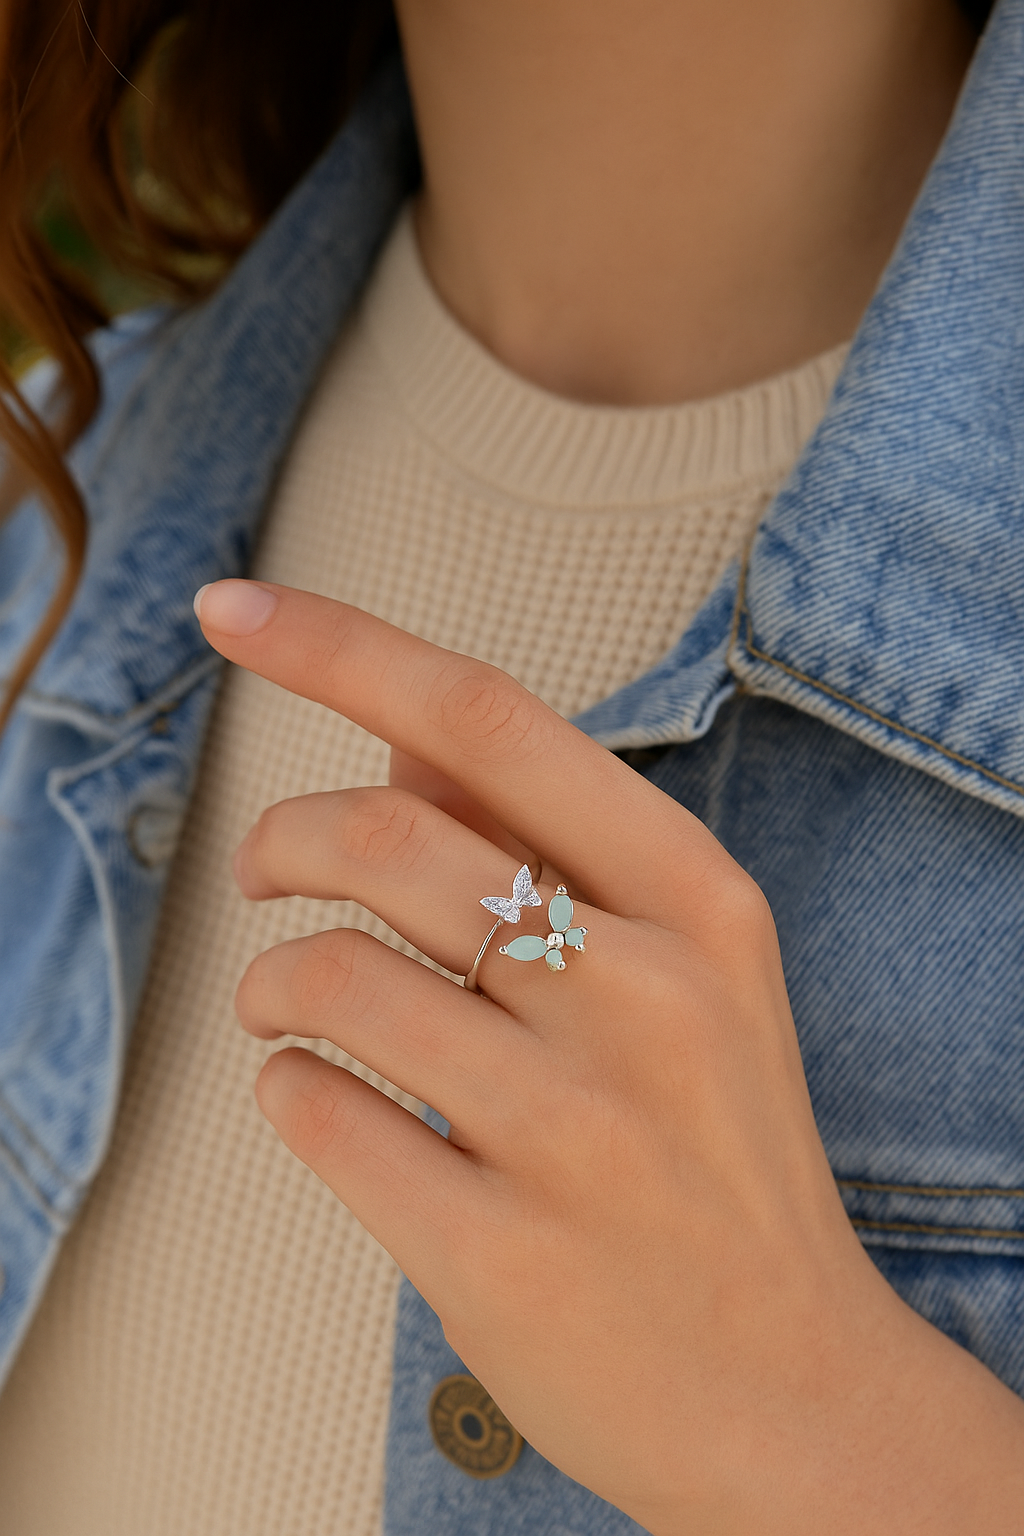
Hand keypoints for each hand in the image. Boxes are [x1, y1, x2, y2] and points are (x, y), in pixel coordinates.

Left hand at [196, 579, 1023, 1534]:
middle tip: (261, 870)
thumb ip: (546, 848)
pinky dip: (282, 1089)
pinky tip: (316, 1098)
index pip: (490, 719)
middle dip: (281, 839)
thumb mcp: (687, 975)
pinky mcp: (497, 1250)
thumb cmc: (717, 1159)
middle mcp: (648, 994)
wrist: (793, 1392)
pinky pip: (313, 1114)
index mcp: (698, 900)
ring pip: (330, 974)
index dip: (341, 646)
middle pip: (383, 832)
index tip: (232, 607)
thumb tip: (396, 728)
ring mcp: (576, 1129)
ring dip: (269, 980)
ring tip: (282, 1006)